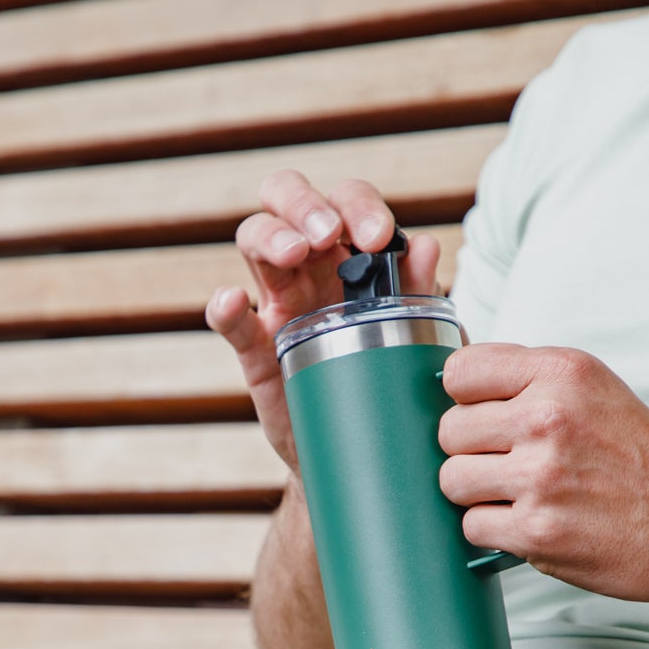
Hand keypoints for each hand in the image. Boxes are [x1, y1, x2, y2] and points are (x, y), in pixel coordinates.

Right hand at [208, 171, 440, 472]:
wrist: (368, 448)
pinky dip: (224, 307)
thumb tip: (424, 246)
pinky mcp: (255, 349)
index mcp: (353, 250)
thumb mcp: (419, 335)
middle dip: (305, 205)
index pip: (345, 200)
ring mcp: (277, 302)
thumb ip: (420, 292)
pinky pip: (231, 321)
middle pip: (288, 199)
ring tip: (294, 253)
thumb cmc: (396, 376)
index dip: (358, 206)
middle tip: (327, 235)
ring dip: (272, 236)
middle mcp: (310, 264)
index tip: (378, 238)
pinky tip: (233, 301)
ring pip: (255, 240)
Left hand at [437, 344, 648, 605]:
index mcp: (562, 373)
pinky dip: (495, 532)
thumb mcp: (596, 391)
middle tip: (509, 465)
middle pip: (449, 431)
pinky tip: (531, 523)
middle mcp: (548, 417)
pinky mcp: (538, 531)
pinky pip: (472, 527)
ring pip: (453, 480)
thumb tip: (455, 387)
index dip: (466, 400)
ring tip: (519, 496)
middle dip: (472, 451)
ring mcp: (541, 476)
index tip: (484, 416)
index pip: (460, 373)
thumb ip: (530, 382)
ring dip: (478, 495)